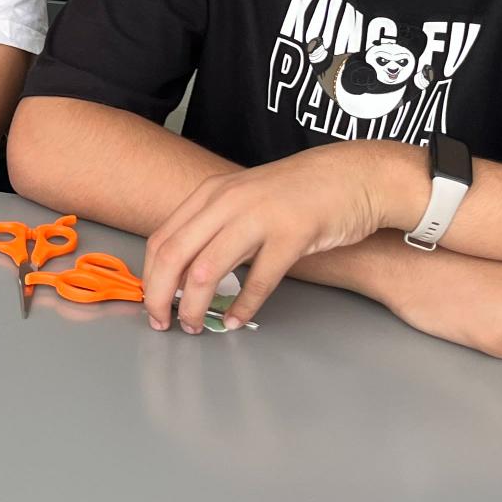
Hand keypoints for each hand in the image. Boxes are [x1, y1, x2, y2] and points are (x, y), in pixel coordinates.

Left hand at [144, 141, 404, 333]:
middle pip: (173, 256)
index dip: (150, 279)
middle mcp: (227, 202)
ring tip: (196, 326)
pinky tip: (237, 321)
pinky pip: (258, 280)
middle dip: (160, 297)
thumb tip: (184, 273)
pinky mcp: (291, 234)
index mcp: (210, 194)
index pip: (161, 240)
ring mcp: (258, 216)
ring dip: (194, 306)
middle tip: (162, 323)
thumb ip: (215, 228)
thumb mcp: (243, 200)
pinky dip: (242, 308)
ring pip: (206, 270)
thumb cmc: (297, 193)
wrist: (351, 175)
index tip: (152, 305)